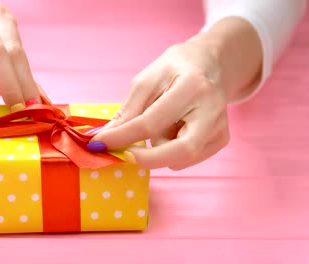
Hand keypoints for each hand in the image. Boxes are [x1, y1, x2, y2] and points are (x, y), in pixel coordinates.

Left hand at [87, 17, 262, 170]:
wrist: (210, 64)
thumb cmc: (174, 69)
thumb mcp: (146, 81)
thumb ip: (128, 112)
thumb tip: (104, 139)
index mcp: (192, 87)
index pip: (151, 122)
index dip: (122, 137)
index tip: (98, 144)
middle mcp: (213, 110)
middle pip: (180, 151)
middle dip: (147, 159)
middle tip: (123, 155)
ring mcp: (221, 127)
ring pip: (181, 158)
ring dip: (159, 150)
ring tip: (160, 125)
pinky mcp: (222, 140)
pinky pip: (187, 159)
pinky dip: (171, 151)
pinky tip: (174, 130)